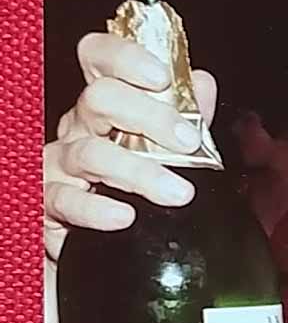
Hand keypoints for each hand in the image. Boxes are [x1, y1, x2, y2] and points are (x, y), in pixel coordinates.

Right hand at [44, 32, 217, 322]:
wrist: (110, 265)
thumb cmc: (138, 198)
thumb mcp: (169, 158)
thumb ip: (187, 120)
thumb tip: (204, 83)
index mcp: (105, 112)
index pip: (98, 61)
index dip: (124, 57)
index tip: (161, 76)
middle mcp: (75, 133)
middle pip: (97, 101)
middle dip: (148, 116)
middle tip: (189, 140)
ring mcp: (56, 172)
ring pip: (88, 153)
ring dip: (137, 171)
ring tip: (178, 193)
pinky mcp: (48, 215)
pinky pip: (65, 205)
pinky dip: (95, 211)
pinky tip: (124, 218)